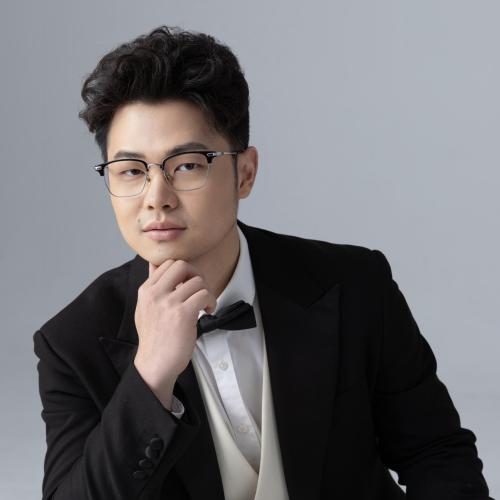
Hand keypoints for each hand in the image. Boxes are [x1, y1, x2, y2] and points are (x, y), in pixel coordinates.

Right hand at [133, 259, 216, 395]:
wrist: (154, 365)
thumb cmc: (154, 339)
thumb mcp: (144, 308)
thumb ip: (152, 286)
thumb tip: (154, 264)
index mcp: (146, 290)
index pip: (167, 263)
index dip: (183, 271)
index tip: (188, 285)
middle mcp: (155, 294)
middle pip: (182, 265)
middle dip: (196, 275)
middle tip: (199, 290)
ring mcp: (169, 303)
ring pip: (197, 281)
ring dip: (207, 292)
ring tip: (204, 305)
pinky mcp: (183, 314)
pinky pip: (204, 295)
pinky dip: (211, 301)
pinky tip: (208, 311)